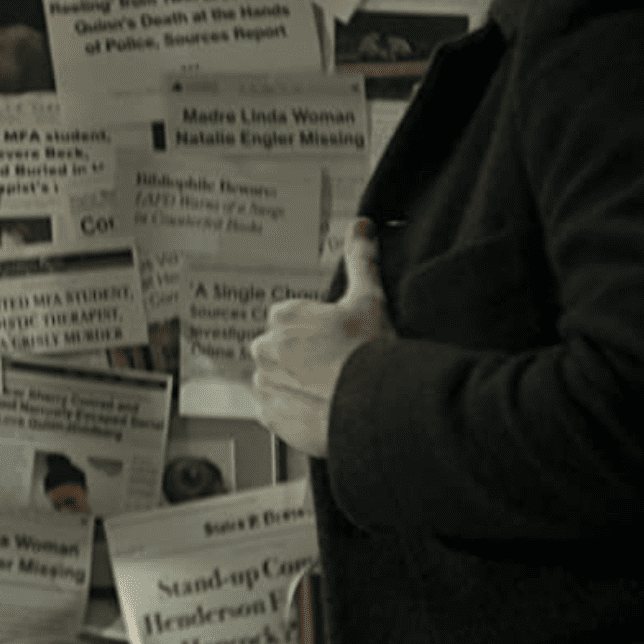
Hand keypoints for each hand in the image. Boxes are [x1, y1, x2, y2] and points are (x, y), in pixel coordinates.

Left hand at [250, 217, 393, 457]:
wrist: (376, 405)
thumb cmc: (371, 354)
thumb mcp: (370, 298)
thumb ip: (361, 259)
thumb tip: (361, 227)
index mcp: (285, 317)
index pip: (287, 319)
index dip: (312, 331)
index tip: (330, 340)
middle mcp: (268, 348)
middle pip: (276, 348)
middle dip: (297, 355)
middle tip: (331, 365)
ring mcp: (267, 383)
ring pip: (273, 377)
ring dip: (292, 381)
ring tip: (326, 388)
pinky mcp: (271, 415)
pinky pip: (272, 409)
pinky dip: (289, 409)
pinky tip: (316, 406)